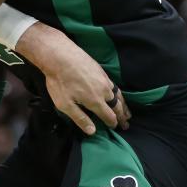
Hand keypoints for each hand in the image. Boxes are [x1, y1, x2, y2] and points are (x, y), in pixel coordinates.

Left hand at [15, 23, 129, 134]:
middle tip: (126, 124)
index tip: (116, 128)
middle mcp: (104, 91)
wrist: (59, 56)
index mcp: (95, 101)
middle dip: (122, 116)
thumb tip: (92, 131)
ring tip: (127, 112)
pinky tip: (116, 93)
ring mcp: (104, 79)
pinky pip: (114, 85)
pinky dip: (118, 93)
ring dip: (123, 105)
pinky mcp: (101, 71)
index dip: (113, 123)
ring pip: (118, 95)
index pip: (109, 116)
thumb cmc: (59, 81)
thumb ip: (79, 118)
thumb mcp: (64, 104)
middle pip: (117, 106)